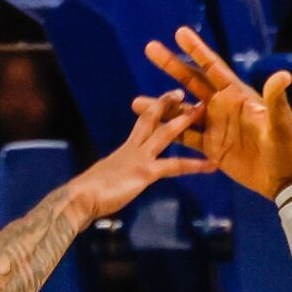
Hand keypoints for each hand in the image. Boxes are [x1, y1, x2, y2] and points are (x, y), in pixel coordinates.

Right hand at [63, 68, 208, 220]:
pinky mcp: (145, 172)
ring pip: (166, 133)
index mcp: (123, 151)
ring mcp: (140, 158)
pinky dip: (195, 165)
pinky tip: (212, 165)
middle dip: (166, 104)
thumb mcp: (101, 181)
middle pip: (151, 119)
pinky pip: (175, 166)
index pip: (141, 126)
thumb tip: (110, 181)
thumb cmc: (84, 196)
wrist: (79, 199)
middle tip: (181, 92)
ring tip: (202, 110)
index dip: (152, 112)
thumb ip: (111, 177)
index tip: (162, 102)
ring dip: (184, 120)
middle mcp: (132, 149)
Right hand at [136, 26, 291, 201]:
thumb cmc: (287, 146)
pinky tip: (150, 130)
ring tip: (136, 103)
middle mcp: (222, 106)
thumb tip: (283, 75)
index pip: (212, 67)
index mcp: (237, 95)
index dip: (197, 50)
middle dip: (171, 65)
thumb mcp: (281, 123)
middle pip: (191, 82)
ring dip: (161, 105)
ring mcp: (215, 126)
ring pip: (182, 112)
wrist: (284, 177)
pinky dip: (167, 132)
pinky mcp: (211, 147)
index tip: (179, 32)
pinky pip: (184, 138)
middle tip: (150, 48)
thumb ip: (276, 100)